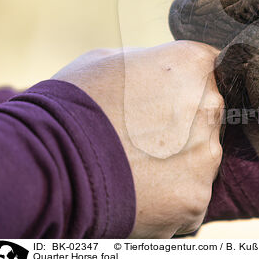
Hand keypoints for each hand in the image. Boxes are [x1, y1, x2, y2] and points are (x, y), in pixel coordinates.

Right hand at [53, 41, 223, 237]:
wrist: (48, 164)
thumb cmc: (73, 105)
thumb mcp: (109, 61)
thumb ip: (149, 62)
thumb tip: (162, 71)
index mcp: (192, 64)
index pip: (207, 71)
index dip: (183, 86)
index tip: (163, 99)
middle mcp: (210, 106)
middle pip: (209, 115)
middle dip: (184, 124)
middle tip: (144, 136)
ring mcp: (208, 155)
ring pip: (202, 158)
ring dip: (178, 162)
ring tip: (136, 167)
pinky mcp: (197, 197)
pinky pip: (191, 195)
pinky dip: (170, 196)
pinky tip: (140, 192)